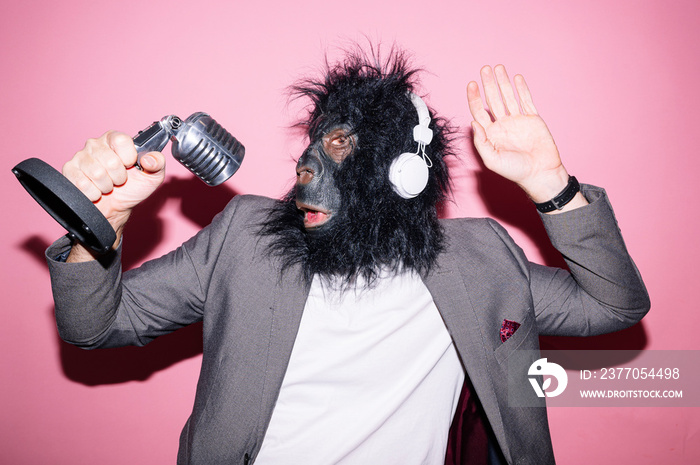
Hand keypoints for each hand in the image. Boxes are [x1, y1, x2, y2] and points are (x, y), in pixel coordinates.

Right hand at [62, 131, 165, 254]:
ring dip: (107, 186)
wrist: (116, 208)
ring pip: (96, 173)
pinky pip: (82, 183)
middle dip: (119, 177)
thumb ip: (157, 163)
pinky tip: (96, 191)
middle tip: (119, 181)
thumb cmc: (133, 189)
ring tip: (108, 186)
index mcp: (115, 139)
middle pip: (110, 160)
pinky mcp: (69, 171)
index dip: (128, 157)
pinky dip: (94, 193)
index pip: (121, 140)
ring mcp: (80, 157)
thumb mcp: (152, 176)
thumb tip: (149, 159)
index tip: (131, 166)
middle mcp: (96, 144)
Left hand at [467, 65, 578, 204]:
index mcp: (491, 134)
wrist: (540, 173)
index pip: (478, 111)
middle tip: (484, 69)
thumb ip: (481, 142)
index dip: (474, 98)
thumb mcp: (492, 160)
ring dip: (503, 82)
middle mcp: (502, 125)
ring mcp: (517, 121)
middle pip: (492, 100)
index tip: (472, 84)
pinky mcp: (532, 119)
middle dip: (488, 84)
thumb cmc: (515, 171)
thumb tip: (473, 123)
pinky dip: (521, 89)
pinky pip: (526, 101)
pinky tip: (516, 78)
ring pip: (508, 97)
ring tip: (498, 68)